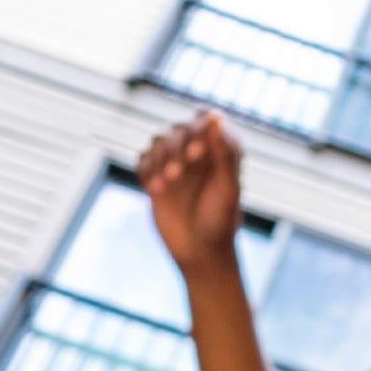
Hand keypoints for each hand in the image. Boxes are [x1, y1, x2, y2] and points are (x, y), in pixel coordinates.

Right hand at [138, 108, 242, 280]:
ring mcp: (176, 164)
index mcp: (220, 150)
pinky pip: (143, 160)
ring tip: (165, 186)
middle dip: (176, 148)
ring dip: (159, 159)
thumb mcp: (227, 189)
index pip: (205, 119)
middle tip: (177, 175)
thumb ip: (224, 153)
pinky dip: (145, 170)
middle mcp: (197, 153)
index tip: (197, 153)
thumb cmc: (221, 222)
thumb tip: (215, 117)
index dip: (198, 128)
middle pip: (179, 129)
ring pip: (158, 141)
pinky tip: (154, 191)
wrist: (200, 253)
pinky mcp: (156, 178)